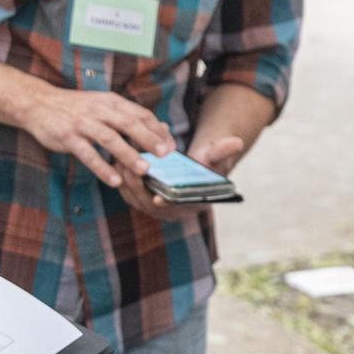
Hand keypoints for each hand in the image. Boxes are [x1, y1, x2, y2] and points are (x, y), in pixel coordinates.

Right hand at [12, 86, 173, 190]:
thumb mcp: (103, 105)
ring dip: (128, 154)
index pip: (140, 114)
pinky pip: (87, 154)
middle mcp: (99, 110)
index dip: (157, 130)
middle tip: (165, 156)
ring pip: (109, 138)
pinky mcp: (67, 136)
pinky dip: (101, 167)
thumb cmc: (76, 108)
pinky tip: (114, 181)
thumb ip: (128, 117)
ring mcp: (82, 123)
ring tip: (143, 170)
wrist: (38, 102)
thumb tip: (160, 129)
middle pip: (128, 123)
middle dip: (148, 139)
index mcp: (111, 102)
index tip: (172, 147)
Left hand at [112, 131, 250, 223]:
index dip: (169, 205)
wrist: (193, 167)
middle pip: (150, 204)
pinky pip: (127, 193)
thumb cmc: (206, 161)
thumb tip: (237, 141)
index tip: (159, 199)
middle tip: (130, 167)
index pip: (179, 210)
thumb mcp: (215, 155)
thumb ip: (223, 149)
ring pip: (134, 198)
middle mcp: (173, 212)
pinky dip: (122, 179)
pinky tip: (117, 161)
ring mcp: (155, 208)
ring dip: (126, 181)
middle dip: (138, 187)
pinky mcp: (141, 200)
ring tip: (121, 160)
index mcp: (193, 205)